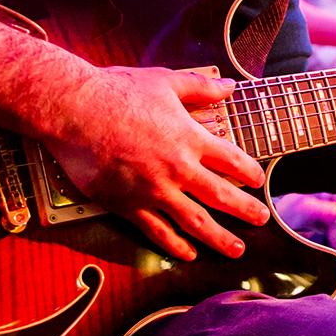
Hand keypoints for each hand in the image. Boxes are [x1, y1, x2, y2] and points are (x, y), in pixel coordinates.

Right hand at [42, 66, 268, 260]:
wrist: (74, 111)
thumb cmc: (117, 91)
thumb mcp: (165, 81)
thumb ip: (200, 87)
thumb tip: (229, 86)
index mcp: (189, 138)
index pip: (232, 161)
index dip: (250, 172)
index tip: (259, 180)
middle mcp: (177, 169)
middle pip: (222, 196)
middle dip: (246, 210)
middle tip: (262, 219)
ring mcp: (153, 191)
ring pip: (195, 222)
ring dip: (219, 238)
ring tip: (236, 249)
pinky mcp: (128, 205)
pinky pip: (157, 232)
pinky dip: (175, 246)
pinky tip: (188, 254)